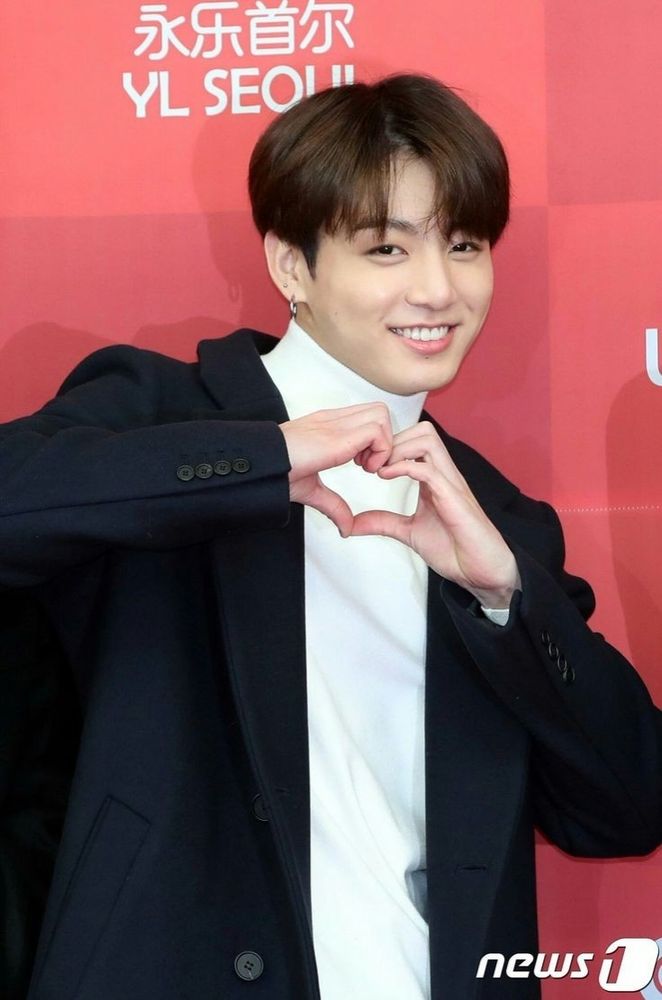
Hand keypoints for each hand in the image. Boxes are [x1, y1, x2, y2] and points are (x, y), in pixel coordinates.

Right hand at [280, 402, 392, 536]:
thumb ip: (334, 505)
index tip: (363, 464)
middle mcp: (334, 420)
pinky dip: (380, 450)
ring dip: (383, 443)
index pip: (366, 417)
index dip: (375, 440)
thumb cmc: (275, 473)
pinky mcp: (338, 436)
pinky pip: (377, 430)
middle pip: (380, 410)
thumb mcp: (312, 491)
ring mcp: (336, 424)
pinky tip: (363, 467)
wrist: (260, 467)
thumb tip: (346, 528)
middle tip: (369, 463)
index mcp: (327, 427)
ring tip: (366, 466)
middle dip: (385, 438)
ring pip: (382, 415)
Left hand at [350, 421, 520, 607]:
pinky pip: (429, 469)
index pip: (414, 440)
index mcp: (433, 478)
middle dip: (391, 440)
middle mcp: (443, 474)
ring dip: (397, 449)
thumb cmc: (454, 549)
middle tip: (369, 463)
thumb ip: (383, 523)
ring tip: (378, 469)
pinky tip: (385, 477)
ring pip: (427, 439)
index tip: (364, 462)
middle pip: (422, 430)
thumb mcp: (409, 532)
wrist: (481, 572)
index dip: (387, 444)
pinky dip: (404, 468)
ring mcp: (450, 483)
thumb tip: (352, 524)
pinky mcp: (453, 498)